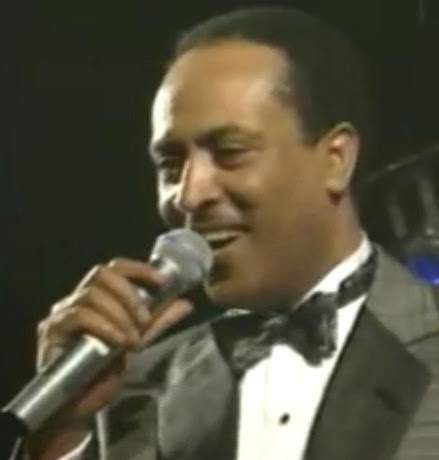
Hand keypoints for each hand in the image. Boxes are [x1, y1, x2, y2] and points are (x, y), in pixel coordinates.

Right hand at [36, 257, 192, 427]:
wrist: (80, 408)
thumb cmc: (105, 373)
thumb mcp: (139, 342)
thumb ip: (158, 321)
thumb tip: (186, 302)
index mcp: (99, 297)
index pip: (116, 267)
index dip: (139, 269)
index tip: (161, 281)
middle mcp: (78, 298)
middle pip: (102, 274)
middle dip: (129, 294)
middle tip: (145, 319)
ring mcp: (63, 312)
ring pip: (92, 294)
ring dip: (119, 314)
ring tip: (132, 339)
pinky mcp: (52, 329)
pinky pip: (79, 316)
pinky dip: (104, 326)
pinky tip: (118, 342)